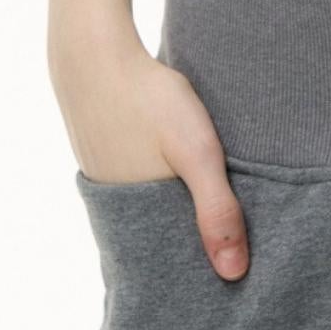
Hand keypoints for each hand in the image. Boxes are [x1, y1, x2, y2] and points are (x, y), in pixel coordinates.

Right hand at [51, 31, 249, 280]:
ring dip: (180, 212)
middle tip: (233, 241)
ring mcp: (106, 185)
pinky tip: (180, 175)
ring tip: (212, 206)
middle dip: (194, 244)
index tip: (234, 273)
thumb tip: (234, 274)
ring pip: (153, 212)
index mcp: (135, 222)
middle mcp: (114, 212)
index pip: (172, 267)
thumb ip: (216, 209)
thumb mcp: (196, 152)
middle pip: (164, 241)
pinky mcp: (104, 162)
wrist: (96, 55)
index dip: (202, 270)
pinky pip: (140, 188)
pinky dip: (163, 188)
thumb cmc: (149, 100)